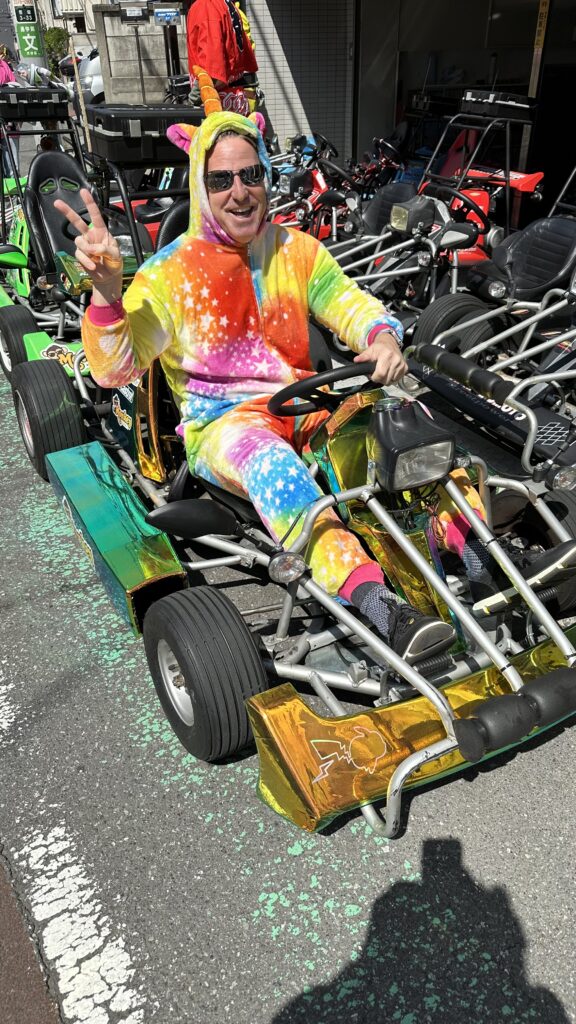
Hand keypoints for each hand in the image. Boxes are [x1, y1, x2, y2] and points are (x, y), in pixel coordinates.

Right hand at [53, 188, 122, 304]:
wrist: (108, 277)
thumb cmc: (114, 263)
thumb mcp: (116, 255)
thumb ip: (106, 249)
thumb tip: (94, 248)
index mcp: (102, 232)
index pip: (95, 215)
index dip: (89, 203)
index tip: (83, 192)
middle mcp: (91, 236)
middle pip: (77, 222)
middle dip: (67, 212)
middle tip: (56, 203)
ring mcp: (84, 245)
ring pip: (79, 241)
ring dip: (87, 250)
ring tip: (96, 258)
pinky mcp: (80, 255)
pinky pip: (79, 255)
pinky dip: (86, 261)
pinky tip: (93, 265)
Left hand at [354, 331, 406, 384]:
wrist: (390, 342)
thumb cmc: (379, 347)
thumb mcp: (370, 350)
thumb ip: (363, 357)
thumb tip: (356, 360)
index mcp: (387, 355)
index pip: (381, 374)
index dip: (375, 377)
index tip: (372, 375)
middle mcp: (396, 360)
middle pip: (386, 379)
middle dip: (379, 379)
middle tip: (377, 373)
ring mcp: (401, 364)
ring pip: (392, 381)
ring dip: (386, 379)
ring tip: (383, 371)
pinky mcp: (405, 368)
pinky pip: (397, 379)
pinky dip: (392, 378)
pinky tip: (389, 372)